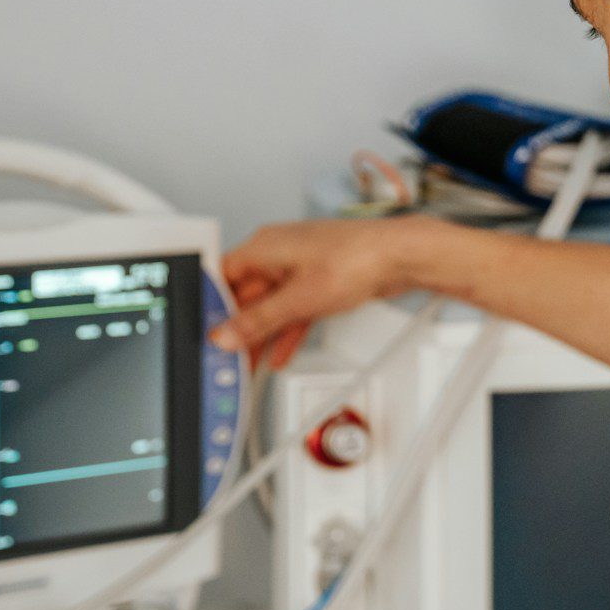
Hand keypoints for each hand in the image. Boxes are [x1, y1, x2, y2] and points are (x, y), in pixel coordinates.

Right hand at [214, 217, 437, 368]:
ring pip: (270, 306)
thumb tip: (225, 335)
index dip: (212, 308)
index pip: (222, 278)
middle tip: (230, 358)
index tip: (208, 335)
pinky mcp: (319, 281)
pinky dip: (286, 331)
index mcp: (263, 246)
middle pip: (246, 296)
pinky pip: (293, 309)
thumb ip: (258, 321)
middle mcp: (278, 253)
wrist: (400, 256)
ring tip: (251, 363)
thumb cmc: (355, 258)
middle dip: (239, 329)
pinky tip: (280, 354)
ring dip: (262, 335)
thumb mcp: (297, 299)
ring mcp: (299, 267)